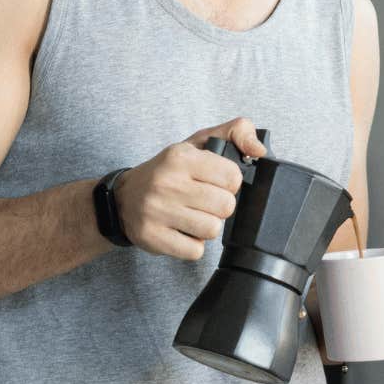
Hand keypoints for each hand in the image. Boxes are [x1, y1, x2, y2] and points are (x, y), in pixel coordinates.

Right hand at [116, 118, 266, 259]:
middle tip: (204, 201)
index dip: (230, 183)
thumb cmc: (169, 171)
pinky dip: (193, 245)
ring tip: (192, 215)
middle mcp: (166, 183)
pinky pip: (195, 251)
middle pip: (225, 206)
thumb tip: (260, 150)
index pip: (232, 176)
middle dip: (220, 206)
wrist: (123, 198)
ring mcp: (156, 211)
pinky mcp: (152, 237)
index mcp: (180, 157)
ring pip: (212, 230)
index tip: (217, 183)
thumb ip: (236, 133)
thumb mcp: (199, 142)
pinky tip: (181, 231)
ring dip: (207, 226)